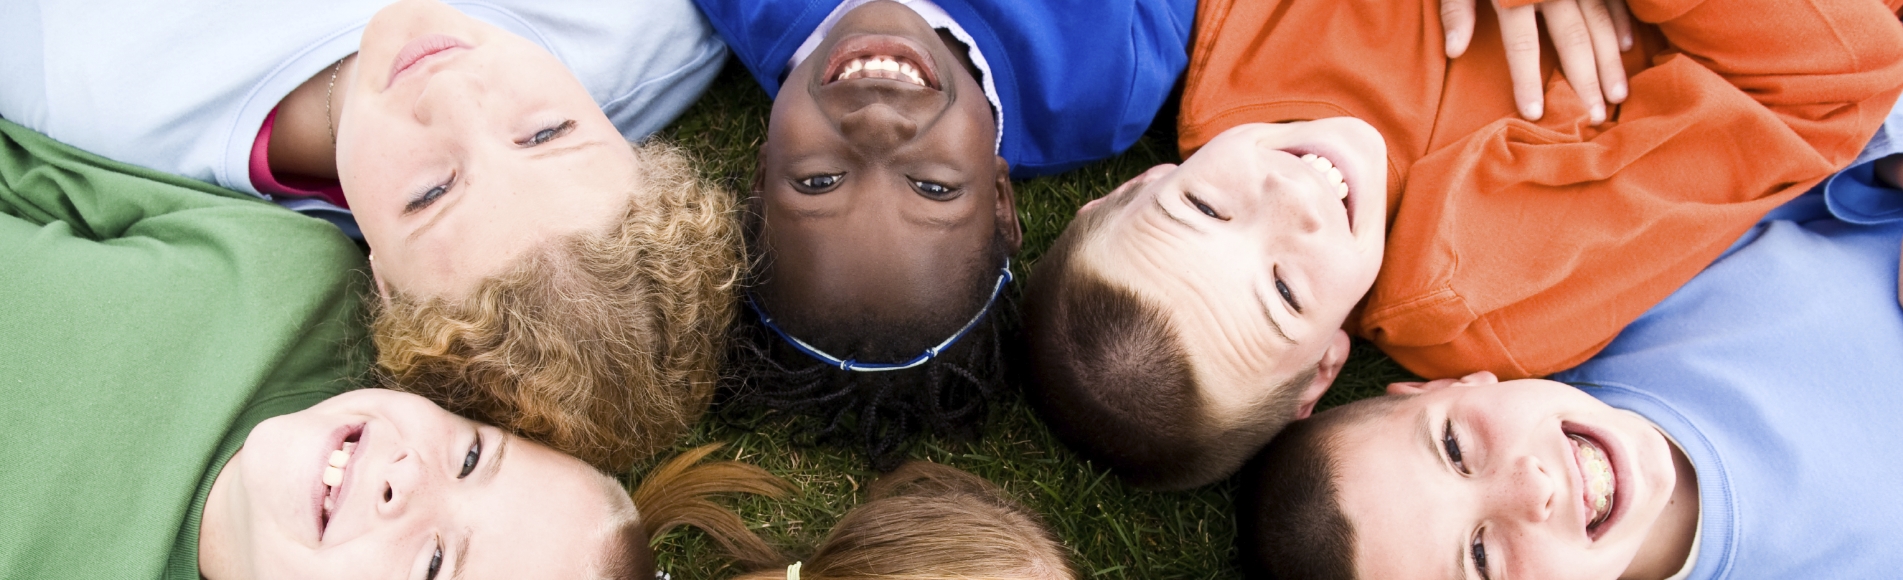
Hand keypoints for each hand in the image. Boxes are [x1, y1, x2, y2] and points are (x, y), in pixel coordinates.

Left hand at [1441, 0, 1632, 123]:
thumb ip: (1456, 10)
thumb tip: (1455, 51)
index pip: (1522, 45)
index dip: (1527, 80)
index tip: (1536, 113)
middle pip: (1572, 40)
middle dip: (1585, 82)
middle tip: (1596, 119)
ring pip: (1599, 23)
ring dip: (1611, 61)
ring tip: (1618, 97)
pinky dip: (1623, 21)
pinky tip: (1628, 47)